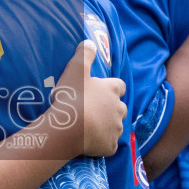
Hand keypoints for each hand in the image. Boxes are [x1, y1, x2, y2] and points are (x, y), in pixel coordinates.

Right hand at [54, 41, 126, 156]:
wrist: (68, 128)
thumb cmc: (71, 97)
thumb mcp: (75, 69)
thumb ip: (84, 54)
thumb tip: (91, 41)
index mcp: (112, 90)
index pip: (119, 86)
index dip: (112, 88)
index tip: (101, 90)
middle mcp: (119, 108)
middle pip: (120, 108)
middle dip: (110, 109)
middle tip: (93, 111)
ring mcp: (116, 129)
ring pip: (115, 127)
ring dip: (106, 127)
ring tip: (89, 128)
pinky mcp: (110, 146)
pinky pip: (108, 145)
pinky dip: (101, 144)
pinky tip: (89, 143)